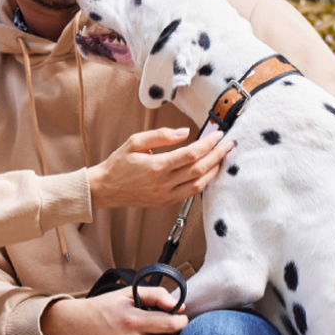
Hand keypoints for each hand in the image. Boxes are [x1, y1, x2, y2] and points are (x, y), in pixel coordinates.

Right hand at [41, 287, 188, 334]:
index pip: (169, 325)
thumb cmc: (104, 306)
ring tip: (157, 331)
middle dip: (178, 334)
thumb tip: (178, 305)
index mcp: (132, 320)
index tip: (181, 317)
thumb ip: (156, 295)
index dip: (181, 321)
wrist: (77, 326)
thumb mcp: (128, 292)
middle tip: (176, 326)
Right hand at [87, 128, 233, 209]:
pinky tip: (208, 172)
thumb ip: (161, 135)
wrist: (105, 189)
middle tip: (228, 144)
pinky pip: (190, 193)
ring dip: (213, 170)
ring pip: (198, 184)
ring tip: (222, 158)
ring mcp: (166, 196)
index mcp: (156, 166)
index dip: (208, 144)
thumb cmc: (118, 164)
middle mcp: (163, 183)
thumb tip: (185, 132)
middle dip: (217, 156)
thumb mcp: (135, 141)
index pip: (191, 154)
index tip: (218, 135)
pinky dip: (203, 183)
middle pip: (199, 169)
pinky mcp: (166, 203)